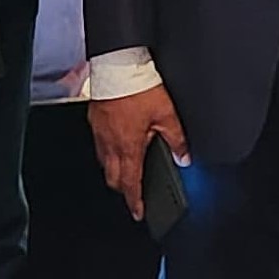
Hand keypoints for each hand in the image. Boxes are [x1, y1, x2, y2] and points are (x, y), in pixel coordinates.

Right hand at [90, 85, 189, 219]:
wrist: (118, 66)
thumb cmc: (138, 88)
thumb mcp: (167, 114)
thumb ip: (177, 139)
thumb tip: (184, 157)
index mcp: (129, 147)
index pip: (130, 184)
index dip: (135, 202)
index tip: (138, 212)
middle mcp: (110, 144)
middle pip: (113, 178)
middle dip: (124, 189)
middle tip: (134, 192)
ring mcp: (100, 133)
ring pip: (104, 162)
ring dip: (115, 170)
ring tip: (127, 169)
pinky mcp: (94, 120)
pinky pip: (99, 144)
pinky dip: (108, 151)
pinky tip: (118, 143)